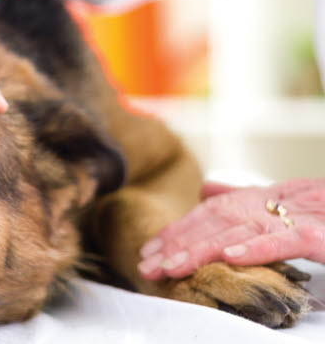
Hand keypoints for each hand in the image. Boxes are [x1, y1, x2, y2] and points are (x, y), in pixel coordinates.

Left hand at [138, 179, 324, 279]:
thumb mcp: (294, 208)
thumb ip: (251, 200)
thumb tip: (207, 190)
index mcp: (276, 196)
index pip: (216, 211)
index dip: (180, 230)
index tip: (150, 251)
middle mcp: (286, 199)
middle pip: (222, 219)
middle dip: (180, 242)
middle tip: (148, 264)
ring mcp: (308, 214)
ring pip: (246, 229)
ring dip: (204, 248)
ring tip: (174, 265)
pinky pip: (289, 239)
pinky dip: (258, 247)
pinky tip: (229, 258)